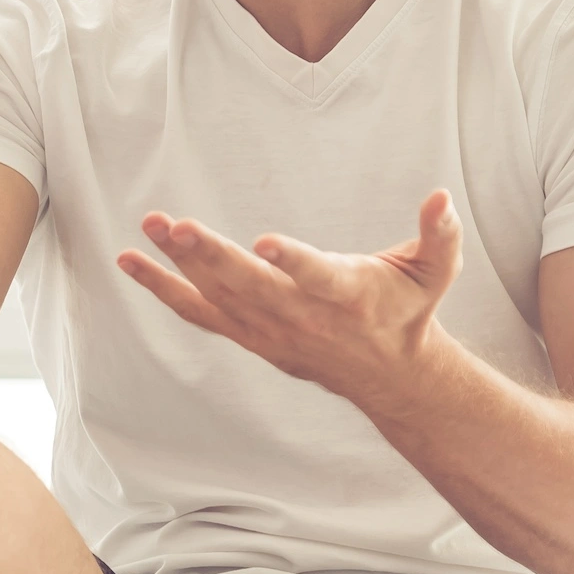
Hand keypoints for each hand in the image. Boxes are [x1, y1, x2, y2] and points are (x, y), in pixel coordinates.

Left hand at [116, 188, 462, 409]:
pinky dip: (163, 288)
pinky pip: (198, 313)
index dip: (293, 262)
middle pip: (250, 287)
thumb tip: (442, 198)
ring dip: (178, 264)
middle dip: (210, 256)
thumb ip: (440, 235)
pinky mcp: (249, 335)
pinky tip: (132, 262)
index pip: (316, 278)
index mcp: (347, 295)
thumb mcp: (436, 272)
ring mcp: (270, 331)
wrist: (390, 376)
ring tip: (149, 227)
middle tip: (176, 225)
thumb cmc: (409, 311)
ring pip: (218, 297)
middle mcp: (302, 317)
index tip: (265, 243)